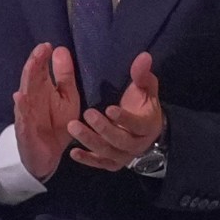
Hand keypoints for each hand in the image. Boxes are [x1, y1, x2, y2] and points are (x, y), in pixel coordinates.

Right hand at [12, 42, 80, 180]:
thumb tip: (60, 49)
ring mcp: (26, 114)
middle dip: (35, 64)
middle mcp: (31, 99)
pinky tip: (20, 97)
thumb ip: (65, 76)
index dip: (42, 57)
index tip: (48, 44)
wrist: (48, 155)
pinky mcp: (26, 131)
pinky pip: (23, 118)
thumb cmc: (56, 123)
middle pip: (31, 79)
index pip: (40, 70)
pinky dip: (21, 108)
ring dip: (27, 81)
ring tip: (31, 67)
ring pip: (25, 95)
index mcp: (42, 90)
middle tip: (41, 49)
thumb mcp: (67, 98)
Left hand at [67, 51, 165, 170]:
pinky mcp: (112, 163)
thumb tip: (144, 56)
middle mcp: (137, 144)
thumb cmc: (142, 105)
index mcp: (147, 126)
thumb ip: (142, 75)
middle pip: (121, 141)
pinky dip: (87, 159)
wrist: (145, 130)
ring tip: (73, 127)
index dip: (125, 118)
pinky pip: (100, 163)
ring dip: (90, 141)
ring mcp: (124, 155)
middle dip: (103, 129)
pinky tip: (73, 152)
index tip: (109, 108)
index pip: (138, 124)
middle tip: (86, 114)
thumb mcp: (145, 89)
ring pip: (108, 152)